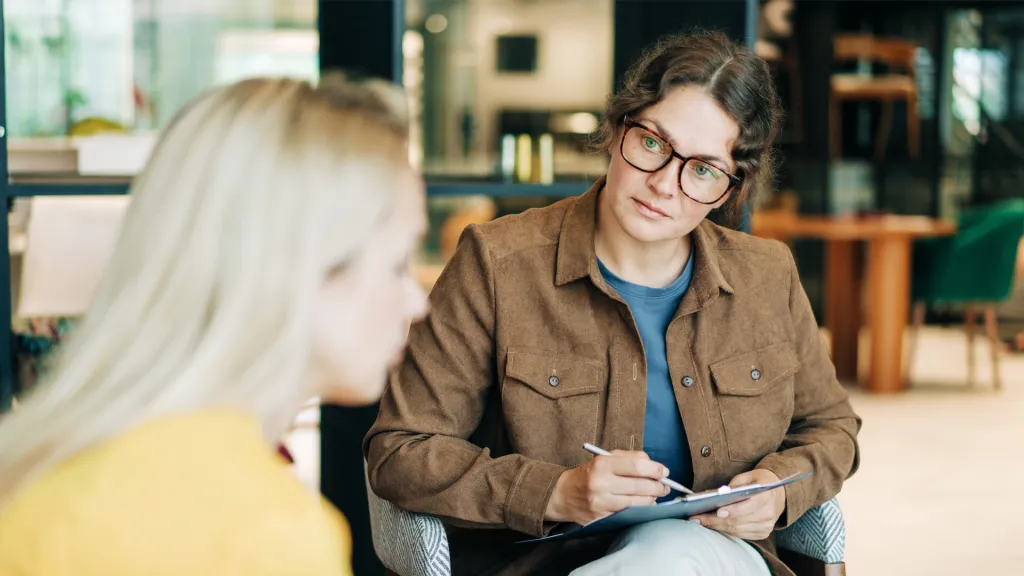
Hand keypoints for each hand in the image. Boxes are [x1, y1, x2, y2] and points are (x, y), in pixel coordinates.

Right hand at [545, 450, 669, 525]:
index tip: (664, 471)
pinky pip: (629, 514)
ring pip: (637, 503)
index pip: (636, 466)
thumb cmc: (588, 474)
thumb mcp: (604, 458)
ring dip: (652, 499)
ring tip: (656, 495)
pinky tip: (644, 505)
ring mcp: (601, 503)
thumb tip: (653, 464)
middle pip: (640, 485)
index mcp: (602, 464)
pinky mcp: (602, 518)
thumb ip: (629, 458)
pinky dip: (640, 510)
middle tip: (665, 485)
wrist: (563, 495)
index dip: (655, 469)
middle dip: (658, 486)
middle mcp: (601, 483)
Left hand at [690, 469, 785, 540]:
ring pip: (737, 530)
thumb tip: (719, 495)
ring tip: (701, 522)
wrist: (777, 494)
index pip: (749, 506)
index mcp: (766, 496)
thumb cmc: (758, 482)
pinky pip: (741, 535)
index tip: (718, 511)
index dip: (733, 510)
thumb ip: (735, 484)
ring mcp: (766, 526)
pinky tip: (714, 526)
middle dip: (716, 520)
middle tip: (698, 518)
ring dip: (717, 527)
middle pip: (739, 520)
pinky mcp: (762, 533)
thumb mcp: (747, 476)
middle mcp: (768, 513)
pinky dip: (726, 531)